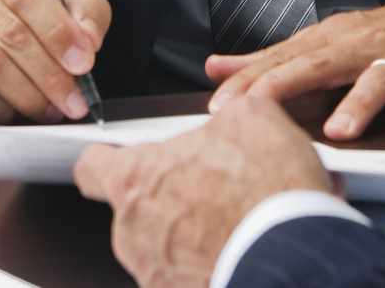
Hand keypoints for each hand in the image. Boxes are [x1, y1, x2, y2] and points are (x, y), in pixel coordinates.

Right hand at [0, 0, 111, 122]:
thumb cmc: (28, 18)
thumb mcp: (67, 5)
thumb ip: (87, 15)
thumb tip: (88, 42)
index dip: (58, 31)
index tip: (84, 62)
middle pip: (11, 34)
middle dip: (50, 74)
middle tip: (73, 101)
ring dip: (27, 95)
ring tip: (50, 110)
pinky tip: (15, 111)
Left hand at [74, 97, 332, 287]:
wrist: (293, 259)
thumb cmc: (264, 192)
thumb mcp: (252, 119)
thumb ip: (224, 113)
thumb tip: (228, 115)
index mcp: (135, 179)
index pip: (91, 166)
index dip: (105, 158)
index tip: (117, 158)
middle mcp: (132, 232)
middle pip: (137, 208)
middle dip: (171, 198)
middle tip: (212, 190)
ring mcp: (153, 274)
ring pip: (163, 246)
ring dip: (192, 235)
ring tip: (236, 222)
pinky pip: (186, 275)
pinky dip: (208, 263)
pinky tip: (241, 249)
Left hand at [204, 1, 384, 138]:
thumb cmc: (381, 37)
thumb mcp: (324, 44)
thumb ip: (272, 60)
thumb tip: (216, 67)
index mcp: (331, 42)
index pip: (282, 62)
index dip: (249, 83)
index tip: (217, 108)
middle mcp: (363, 47)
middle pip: (320, 65)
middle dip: (285, 86)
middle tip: (256, 113)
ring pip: (379, 80)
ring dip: (360, 105)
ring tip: (340, 131)